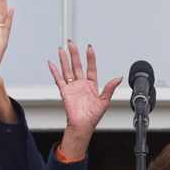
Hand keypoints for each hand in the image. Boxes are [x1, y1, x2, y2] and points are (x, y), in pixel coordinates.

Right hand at [49, 41, 121, 157]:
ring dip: (64, 60)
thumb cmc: (92, 116)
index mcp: (91, 85)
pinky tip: (51, 63)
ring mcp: (72, 87)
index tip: (89, 47)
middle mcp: (81, 84)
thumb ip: (110, 88)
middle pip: (77, 65)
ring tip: (61, 49)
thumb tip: (118, 77)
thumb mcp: (104, 101)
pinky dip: (54, 71)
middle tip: (71, 43)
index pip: (90, 68)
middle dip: (74, 54)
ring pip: (67, 70)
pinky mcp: (64, 91)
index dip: (90, 57)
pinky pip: (58, 79)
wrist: (82, 126)